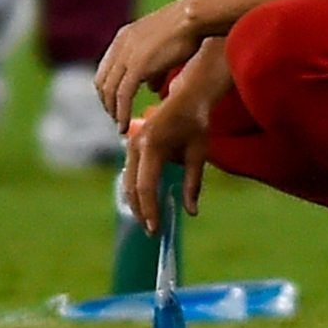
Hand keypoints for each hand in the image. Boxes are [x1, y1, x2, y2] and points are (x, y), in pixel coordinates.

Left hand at [95, 0, 203, 131]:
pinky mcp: (137, 65)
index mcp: (124, 37)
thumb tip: (151, 88)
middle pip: (102, 82)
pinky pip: (123, 95)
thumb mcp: (163, 48)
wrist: (193, 17)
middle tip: (116, 118)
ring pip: (110, 91)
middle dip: (107, 103)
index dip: (108, 90)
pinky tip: (124, 125)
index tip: (115, 105)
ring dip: (112, 111)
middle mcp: (120, 46)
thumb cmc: (187, 30)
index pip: (105, 69)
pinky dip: (121, 113)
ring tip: (120, 126)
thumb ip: (154, 69)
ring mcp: (127, 55)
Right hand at [122, 44, 228, 231]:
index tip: (156, 229)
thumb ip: (193, 184)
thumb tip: (191, 212)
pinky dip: (136, 190)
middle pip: (132, 187)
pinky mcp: (133, 143)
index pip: (146, 186)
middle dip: (141, 211)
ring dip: (136, 202)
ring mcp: (132, 143)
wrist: (187, 96)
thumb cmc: (196, 123)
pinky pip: (131, 172)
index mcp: (152, 146)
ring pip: (128, 181)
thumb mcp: (198, 153)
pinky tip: (146, 204)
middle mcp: (137, 144)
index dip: (150, 210)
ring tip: (149, 222)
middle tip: (152, 232)